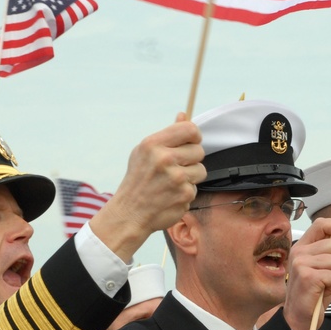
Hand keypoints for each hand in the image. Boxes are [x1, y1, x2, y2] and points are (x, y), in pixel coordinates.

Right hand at [91, 113, 205, 261]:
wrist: (129, 214)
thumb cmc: (137, 181)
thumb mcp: (144, 153)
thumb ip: (167, 135)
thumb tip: (183, 115)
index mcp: (153, 144)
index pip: (190, 130)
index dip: (194, 137)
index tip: (190, 144)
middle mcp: (165, 159)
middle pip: (199, 151)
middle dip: (191, 160)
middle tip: (176, 169)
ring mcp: (176, 178)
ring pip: (201, 170)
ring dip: (191, 178)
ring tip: (172, 184)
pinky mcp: (184, 195)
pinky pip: (195, 189)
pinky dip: (185, 193)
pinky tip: (170, 196)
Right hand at [281, 218, 330, 329]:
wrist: (299, 317)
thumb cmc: (312, 292)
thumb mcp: (320, 266)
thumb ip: (328, 249)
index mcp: (301, 247)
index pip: (321, 223)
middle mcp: (298, 252)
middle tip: (326, 275)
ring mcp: (301, 264)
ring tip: (323, 284)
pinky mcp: (308, 277)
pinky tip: (321, 291)